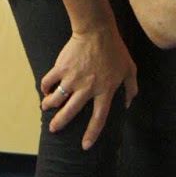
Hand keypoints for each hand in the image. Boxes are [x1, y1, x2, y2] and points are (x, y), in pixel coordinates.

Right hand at [40, 26, 137, 148]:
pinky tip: (45, 89)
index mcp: (105, 91)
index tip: (85, 146)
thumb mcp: (129, 69)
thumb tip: (128, 103)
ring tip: (46, 107)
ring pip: (56, 99)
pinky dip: (45, 87)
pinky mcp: (61, 68)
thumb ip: (130, 87)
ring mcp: (72, 78)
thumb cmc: (115, 50)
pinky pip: (48, 81)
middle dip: (60, 123)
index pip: (99, 118)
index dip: (92, 133)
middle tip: (53, 129)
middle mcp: (87, 88)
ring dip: (49, 105)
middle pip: (71, 112)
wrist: (97, 30)